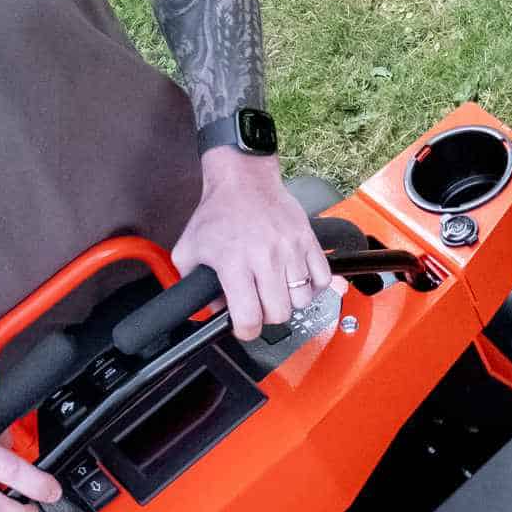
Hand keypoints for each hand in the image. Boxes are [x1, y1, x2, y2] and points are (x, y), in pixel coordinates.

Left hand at [171, 148, 334, 340]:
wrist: (244, 180)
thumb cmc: (218, 214)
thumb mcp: (189, 250)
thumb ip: (192, 284)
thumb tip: (213, 310)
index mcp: (234, 263)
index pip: (249, 317)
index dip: (246, 331)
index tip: (244, 327)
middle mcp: (264, 257)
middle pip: (279, 313)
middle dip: (269, 317)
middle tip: (260, 306)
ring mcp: (290, 248)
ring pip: (302, 300)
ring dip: (290, 301)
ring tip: (278, 290)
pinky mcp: (308, 240)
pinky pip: (322, 278)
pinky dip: (313, 286)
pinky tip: (298, 280)